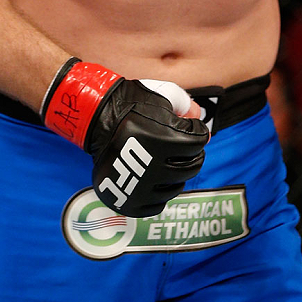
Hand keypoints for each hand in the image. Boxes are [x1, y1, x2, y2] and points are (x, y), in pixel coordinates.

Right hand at [41, 59, 208, 216]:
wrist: (96, 119)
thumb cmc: (130, 105)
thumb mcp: (162, 96)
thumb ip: (187, 108)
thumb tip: (205, 129)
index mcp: (165, 140)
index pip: (200, 142)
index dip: (198, 131)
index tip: (192, 127)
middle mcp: (154, 168)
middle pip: (192, 167)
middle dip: (192, 154)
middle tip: (184, 147)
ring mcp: (141, 188)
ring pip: (176, 187)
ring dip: (177, 174)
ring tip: (167, 161)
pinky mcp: (130, 202)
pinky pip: (158, 205)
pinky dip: (159, 192)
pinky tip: (155, 178)